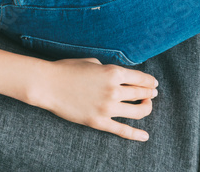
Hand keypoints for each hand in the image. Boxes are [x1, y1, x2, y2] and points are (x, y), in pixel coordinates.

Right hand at [31, 57, 157, 140]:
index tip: (153, 84)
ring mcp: (107, 108)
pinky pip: (123, 130)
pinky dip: (136, 134)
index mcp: (113, 73)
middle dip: (149, 93)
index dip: (150, 81)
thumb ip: (108, 70)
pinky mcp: (99, 121)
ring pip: (138, 112)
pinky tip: (145, 136)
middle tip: (151, 94)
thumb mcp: (91, 62)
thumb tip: (118, 77)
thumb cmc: (66, 69)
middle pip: (142, 94)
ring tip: (146, 106)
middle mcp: (114, 90)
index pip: (141, 78)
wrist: (47, 84)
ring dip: (146, 108)